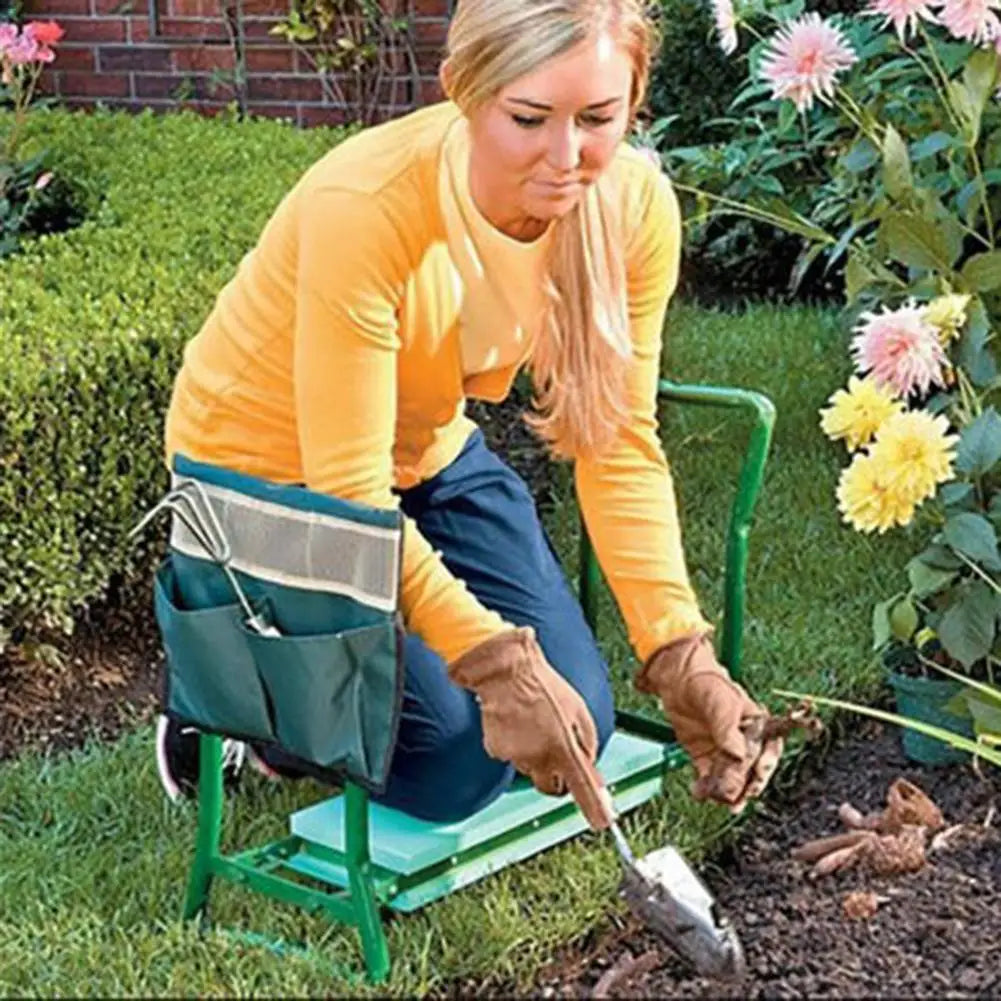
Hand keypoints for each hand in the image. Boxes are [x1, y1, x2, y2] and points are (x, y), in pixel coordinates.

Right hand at [449, 627, 611, 829]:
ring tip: (534, 724)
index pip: (582, 787)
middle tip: (557, 751)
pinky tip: (516, 723)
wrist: (505, 670)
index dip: (594, 808)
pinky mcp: (497, 751)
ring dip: (536, 756)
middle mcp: (540, 758)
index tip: (602, 821)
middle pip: (552, 787)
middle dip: (557, 778)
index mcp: (564, 747)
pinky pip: (512, 757)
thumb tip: (590, 765)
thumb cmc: (543, 685)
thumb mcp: (578, 709)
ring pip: (531, 770)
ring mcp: (516, 756)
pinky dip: (516, 745)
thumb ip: (587, 742)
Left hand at [637, 631, 782, 812]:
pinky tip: (699, 793)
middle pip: (750, 769)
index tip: (760, 774)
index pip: (769, 749)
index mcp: (755, 725)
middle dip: (747, 785)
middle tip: (740, 795)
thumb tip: (738, 753)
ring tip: (723, 802)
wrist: (676, 678)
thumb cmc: (706, 682)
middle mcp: (742, 741)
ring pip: (731, 778)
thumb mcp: (721, 700)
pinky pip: (708, 778)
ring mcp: (722, 751)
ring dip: (728, 793)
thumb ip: (728, 727)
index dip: (767, 764)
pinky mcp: (703, 756)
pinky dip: (705, 789)